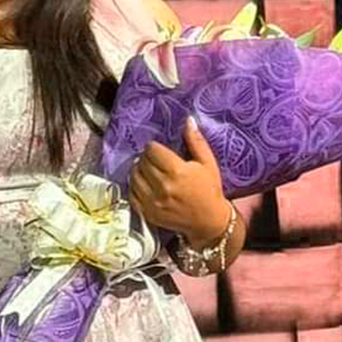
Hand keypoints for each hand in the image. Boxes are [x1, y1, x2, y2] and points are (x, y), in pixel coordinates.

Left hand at [128, 116, 229, 245]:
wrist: (209, 222)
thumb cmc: (210, 191)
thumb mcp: (208, 163)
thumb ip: (196, 141)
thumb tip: (188, 120)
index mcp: (177, 172)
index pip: (152, 150)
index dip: (154, 147)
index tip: (160, 150)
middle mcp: (162, 187)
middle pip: (141, 161)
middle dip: (147, 157)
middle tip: (155, 160)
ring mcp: (153, 202)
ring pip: (133, 176)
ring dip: (139, 170)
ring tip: (149, 170)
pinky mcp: (147, 213)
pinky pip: (131, 194)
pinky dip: (135, 186)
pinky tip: (144, 184)